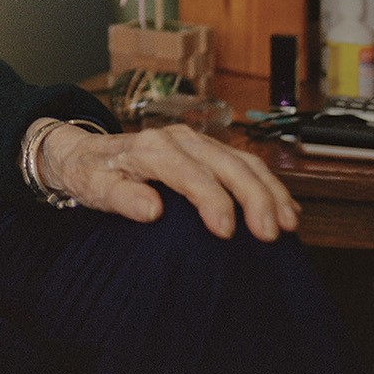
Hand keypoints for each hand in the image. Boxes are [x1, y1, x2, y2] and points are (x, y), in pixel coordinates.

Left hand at [39, 122, 300, 240]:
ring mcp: (197, 142)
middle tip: (271, 234)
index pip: (192, 174)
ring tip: (289, 224)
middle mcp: (179, 139)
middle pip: (228, 165)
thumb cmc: (92, 173)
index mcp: (153, 148)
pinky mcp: (207, 150)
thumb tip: (152, 209)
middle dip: (255, 198)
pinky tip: (285, 209)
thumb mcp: (95, 188)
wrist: (85, 153)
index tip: (226, 232)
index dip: (213, 201)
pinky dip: (268, 186)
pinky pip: (245, 163)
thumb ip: (122, 197)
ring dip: (270, 192)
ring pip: (244, 162)